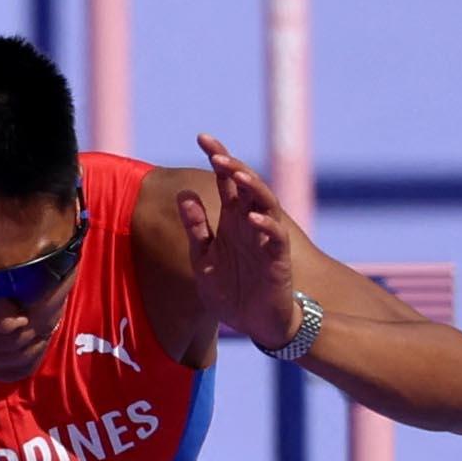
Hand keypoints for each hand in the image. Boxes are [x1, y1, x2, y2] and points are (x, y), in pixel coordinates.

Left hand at [180, 135, 307, 346]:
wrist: (257, 323)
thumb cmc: (232, 289)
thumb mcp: (203, 258)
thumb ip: (196, 227)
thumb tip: (183, 194)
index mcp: (232, 221)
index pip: (226, 182)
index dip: (219, 158)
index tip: (202, 136)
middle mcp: (251, 224)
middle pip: (246, 187)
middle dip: (233, 168)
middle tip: (216, 154)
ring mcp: (266, 240)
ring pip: (265, 205)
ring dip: (252, 190)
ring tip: (236, 176)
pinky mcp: (278, 261)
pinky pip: (275, 239)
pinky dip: (266, 226)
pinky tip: (253, 218)